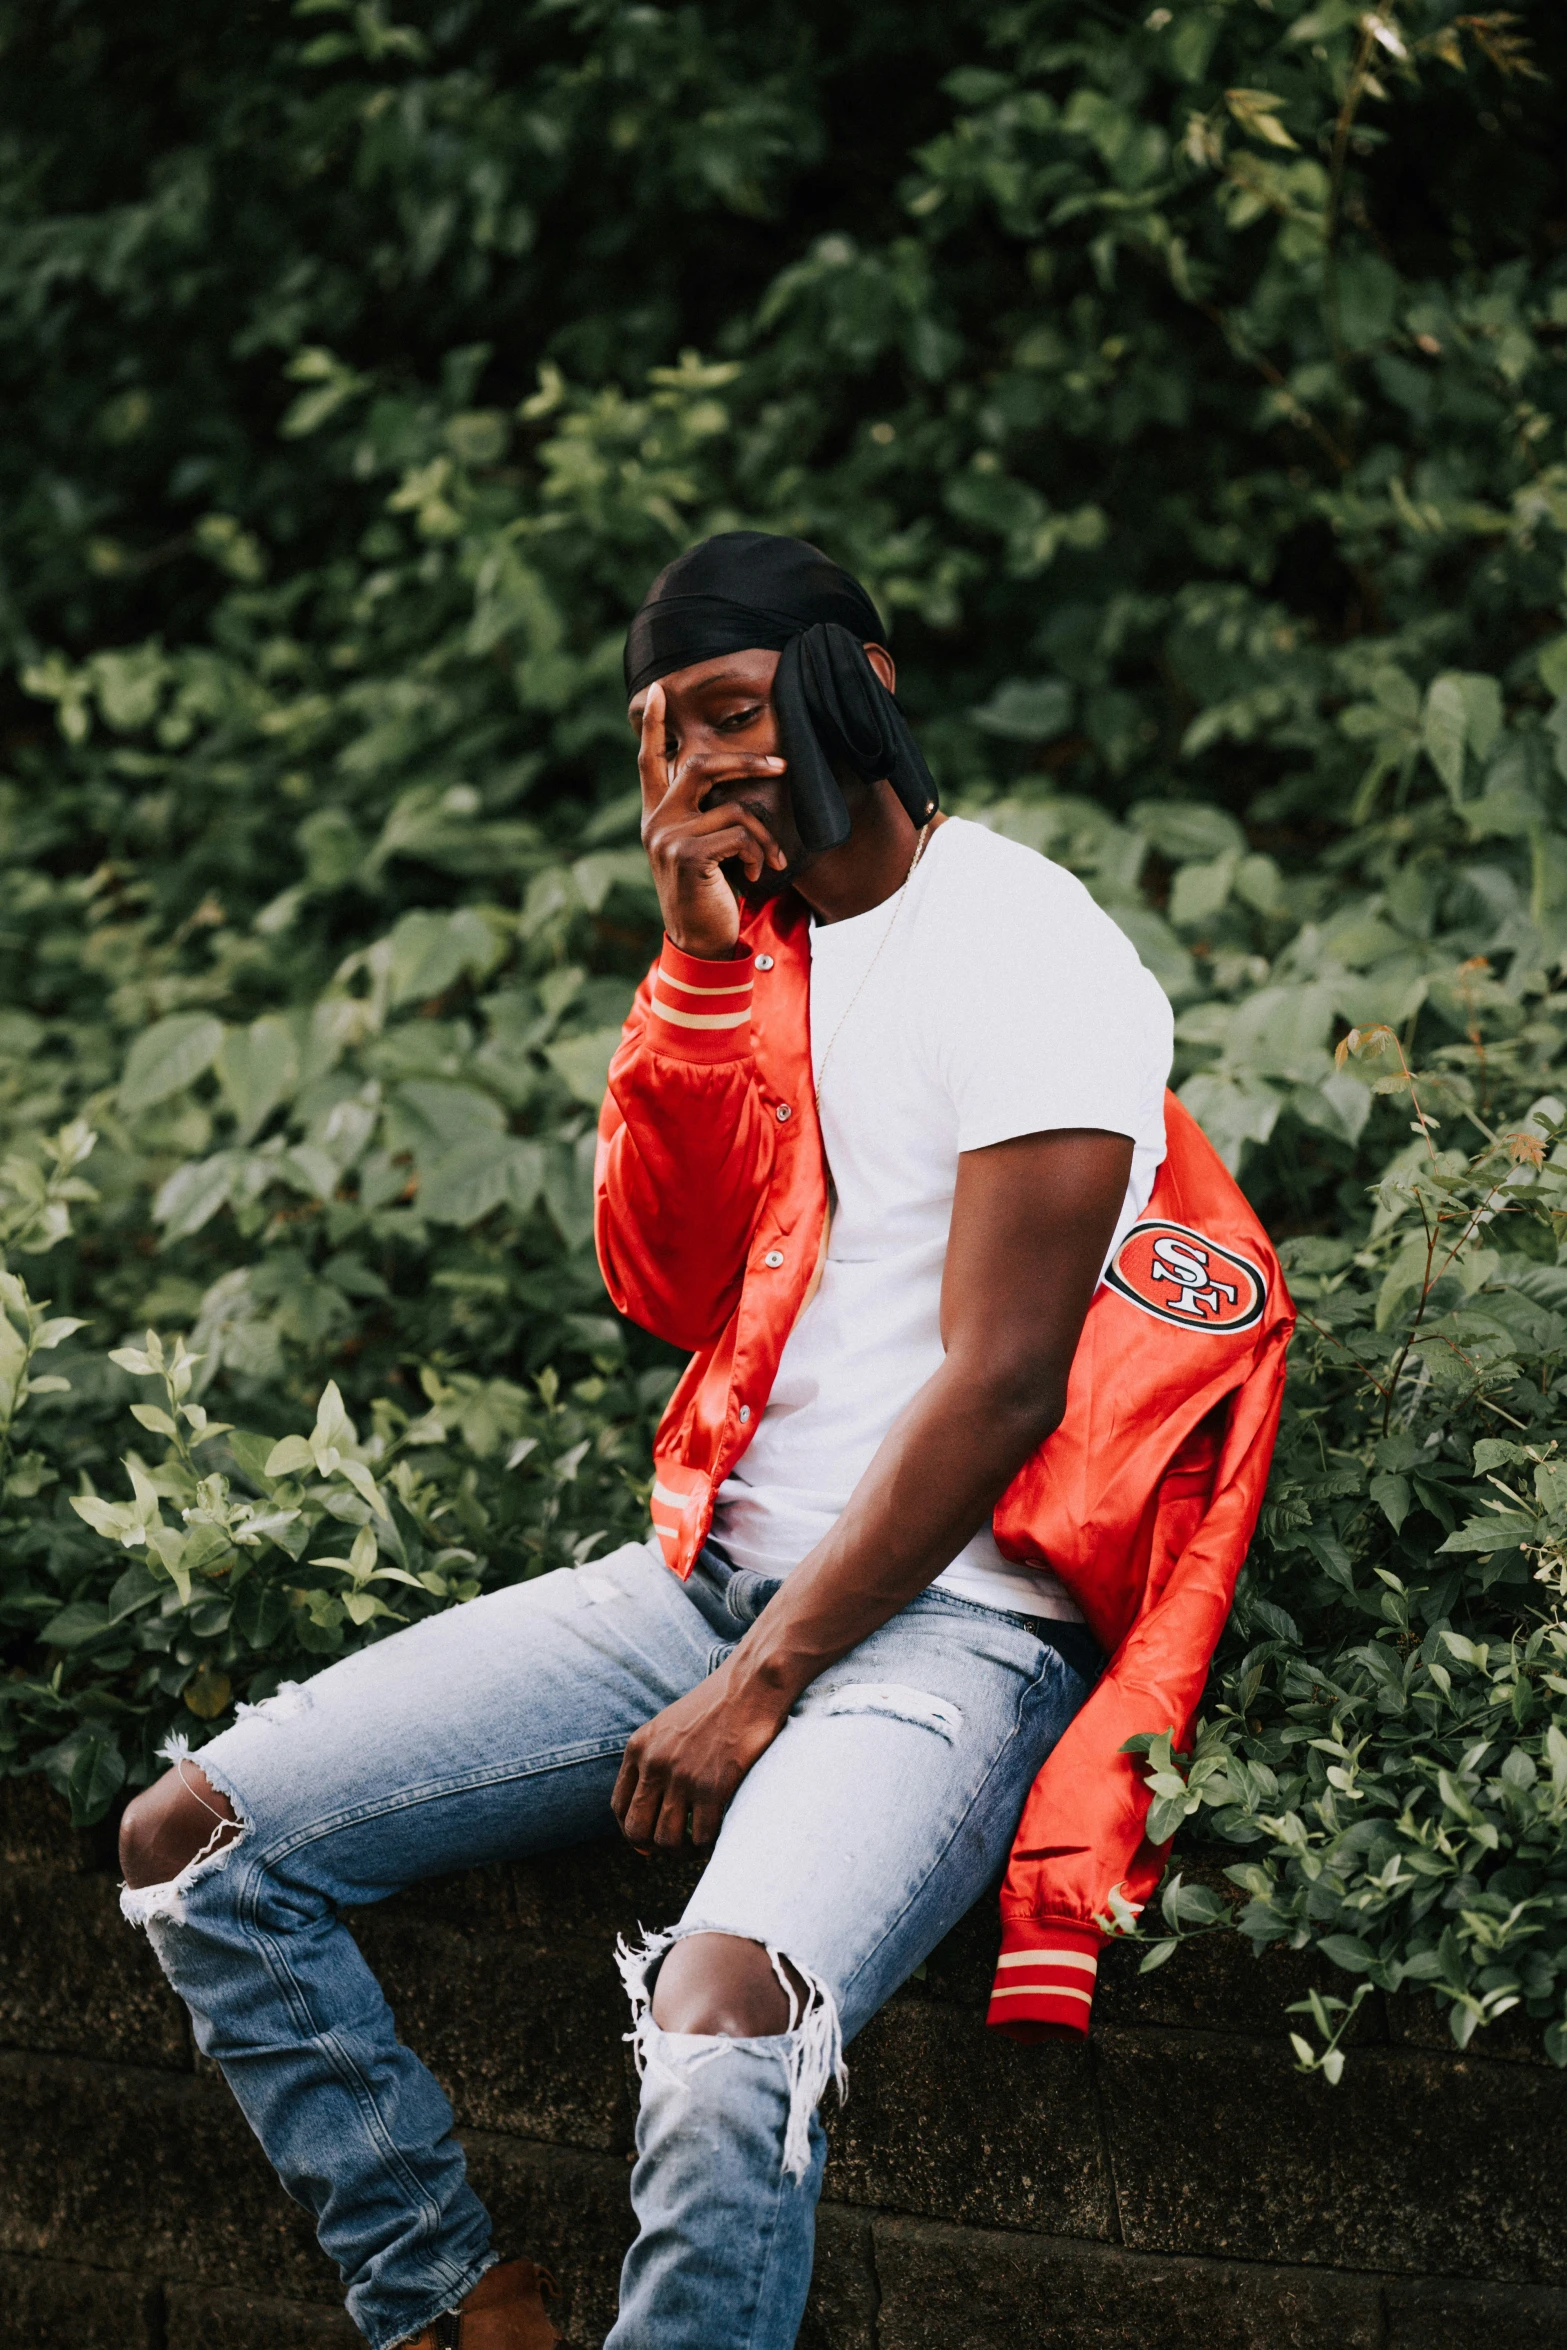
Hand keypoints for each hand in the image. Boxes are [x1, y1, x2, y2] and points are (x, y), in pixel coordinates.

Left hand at [612, 1658, 791, 1850]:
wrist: (752, 1683)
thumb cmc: (718, 1704)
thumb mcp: (670, 1725)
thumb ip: (655, 1758)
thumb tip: (653, 1805)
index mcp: (639, 1747)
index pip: (619, 1807)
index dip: (632, 1832)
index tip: (649, 1841)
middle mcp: (654, 1763)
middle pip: (637, 1830)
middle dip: (654, 1847)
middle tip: (676, 1847)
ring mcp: (682, 1776)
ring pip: (667, 1839)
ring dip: (682, 1852)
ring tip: (697, 1846)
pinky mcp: (713, 1786)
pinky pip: (702, 1836)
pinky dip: (709, 1845)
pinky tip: (718, 1836)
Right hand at [638, 681, 788, 958]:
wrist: (699, 942)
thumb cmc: (709, 894)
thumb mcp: (701, 850)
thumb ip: (704, 817)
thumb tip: (733, 786)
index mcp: (657, 814)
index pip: (650, 760)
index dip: (655, 725)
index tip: (658, 690)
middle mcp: (655, 820)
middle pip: (702, 764)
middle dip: (747, 761)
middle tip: (782, 765)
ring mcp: (667, 836)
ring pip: (734, 808)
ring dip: (764, 837)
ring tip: (770, 861)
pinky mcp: (686, 854)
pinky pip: (739, 835)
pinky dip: (758, 855)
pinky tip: (755, 877)